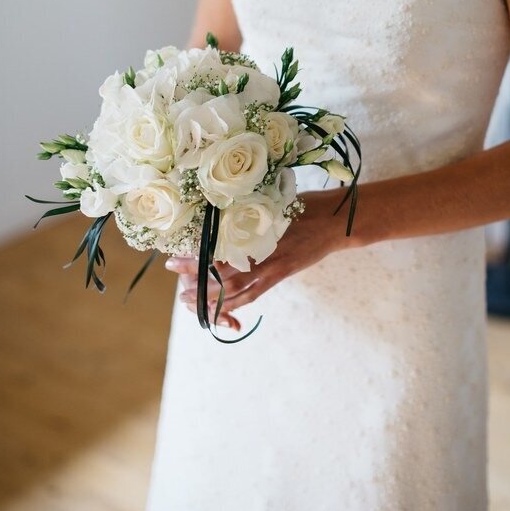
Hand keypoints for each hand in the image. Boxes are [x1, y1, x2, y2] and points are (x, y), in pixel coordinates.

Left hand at [164, 185, 354, 327]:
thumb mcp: (273, 201)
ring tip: (190, 300)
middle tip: (177, 285)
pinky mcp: (280, 274)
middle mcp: (257, 247)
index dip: (193, 256)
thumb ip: (248, 211)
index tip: (174, 257)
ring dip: (209, 297)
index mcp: (252, 227)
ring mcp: (270, 264)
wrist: (335, 221)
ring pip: (232, 288)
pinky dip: (235, 303)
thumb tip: (221, 212)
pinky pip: (253, 294)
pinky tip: (221, 309)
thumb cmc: (305, 204)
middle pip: (218, 270)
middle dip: (194, 279)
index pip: (215, 247)